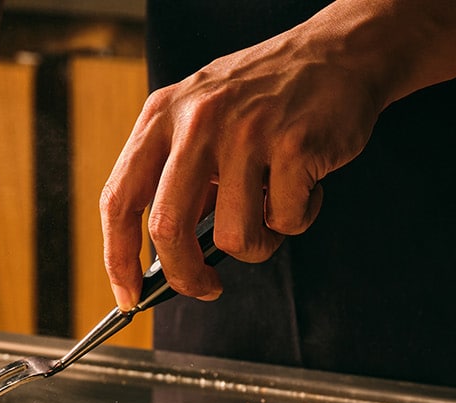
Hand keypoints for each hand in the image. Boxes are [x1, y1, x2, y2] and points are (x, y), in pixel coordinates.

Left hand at [101, 22, 383, 308]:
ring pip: (236, 237)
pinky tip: (305, 183)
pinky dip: (300, 217)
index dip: (117, 258)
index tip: (127, 296)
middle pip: (168, 229)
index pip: (119, 199)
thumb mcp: (200, 119)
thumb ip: (176, 178)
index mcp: (161, 116)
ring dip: (260, 243)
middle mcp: (197, 121)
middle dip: (185, 276)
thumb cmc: (264, 97)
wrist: (338, 54)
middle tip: (205, 288)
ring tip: (273, 209)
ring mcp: (245, 131)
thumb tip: (166, 260)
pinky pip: (287, 221)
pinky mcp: (294, 145)